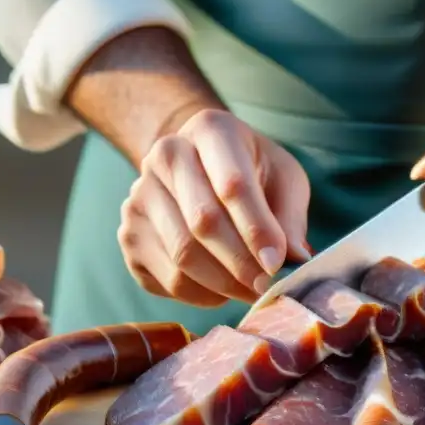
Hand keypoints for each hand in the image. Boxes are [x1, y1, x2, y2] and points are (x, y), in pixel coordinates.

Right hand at [119, 109, 311, 305]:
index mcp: (210, 130)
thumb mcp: (283, 178)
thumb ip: (289, 216)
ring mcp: (140, 196)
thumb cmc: (252, 171)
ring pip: (182, 256)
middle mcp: (165, 155)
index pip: (232, 184)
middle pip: (203, 222)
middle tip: (268, 285)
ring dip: (223, 284)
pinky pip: (167, 279)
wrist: (200, 165)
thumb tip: (295, 259)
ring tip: (251, 290)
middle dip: (241, 263)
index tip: (278, 263)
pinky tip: (223, 289)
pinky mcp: (129, 235)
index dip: (257, 229)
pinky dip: (202, 295)